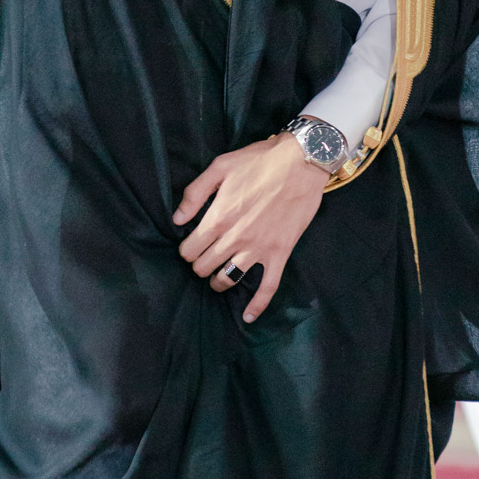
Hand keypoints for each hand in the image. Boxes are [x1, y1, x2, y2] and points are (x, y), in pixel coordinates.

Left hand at [174, 133, 327, 321]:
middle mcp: (234, 238)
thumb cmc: (259, 161)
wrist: (301, 162)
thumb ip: (195, 193)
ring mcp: (258, 249)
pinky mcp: (279, 254)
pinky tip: (248, 317)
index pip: (189, 250)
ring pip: (228, 279)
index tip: (190, 246)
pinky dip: (257, 306)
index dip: (186, 250)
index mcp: (218, 218)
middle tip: (203, 257)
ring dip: (218, 282)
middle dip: (199, 265)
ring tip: (216, 278)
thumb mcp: (220, 166)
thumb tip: (177, 218)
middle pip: (205, 267)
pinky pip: (267, 287)